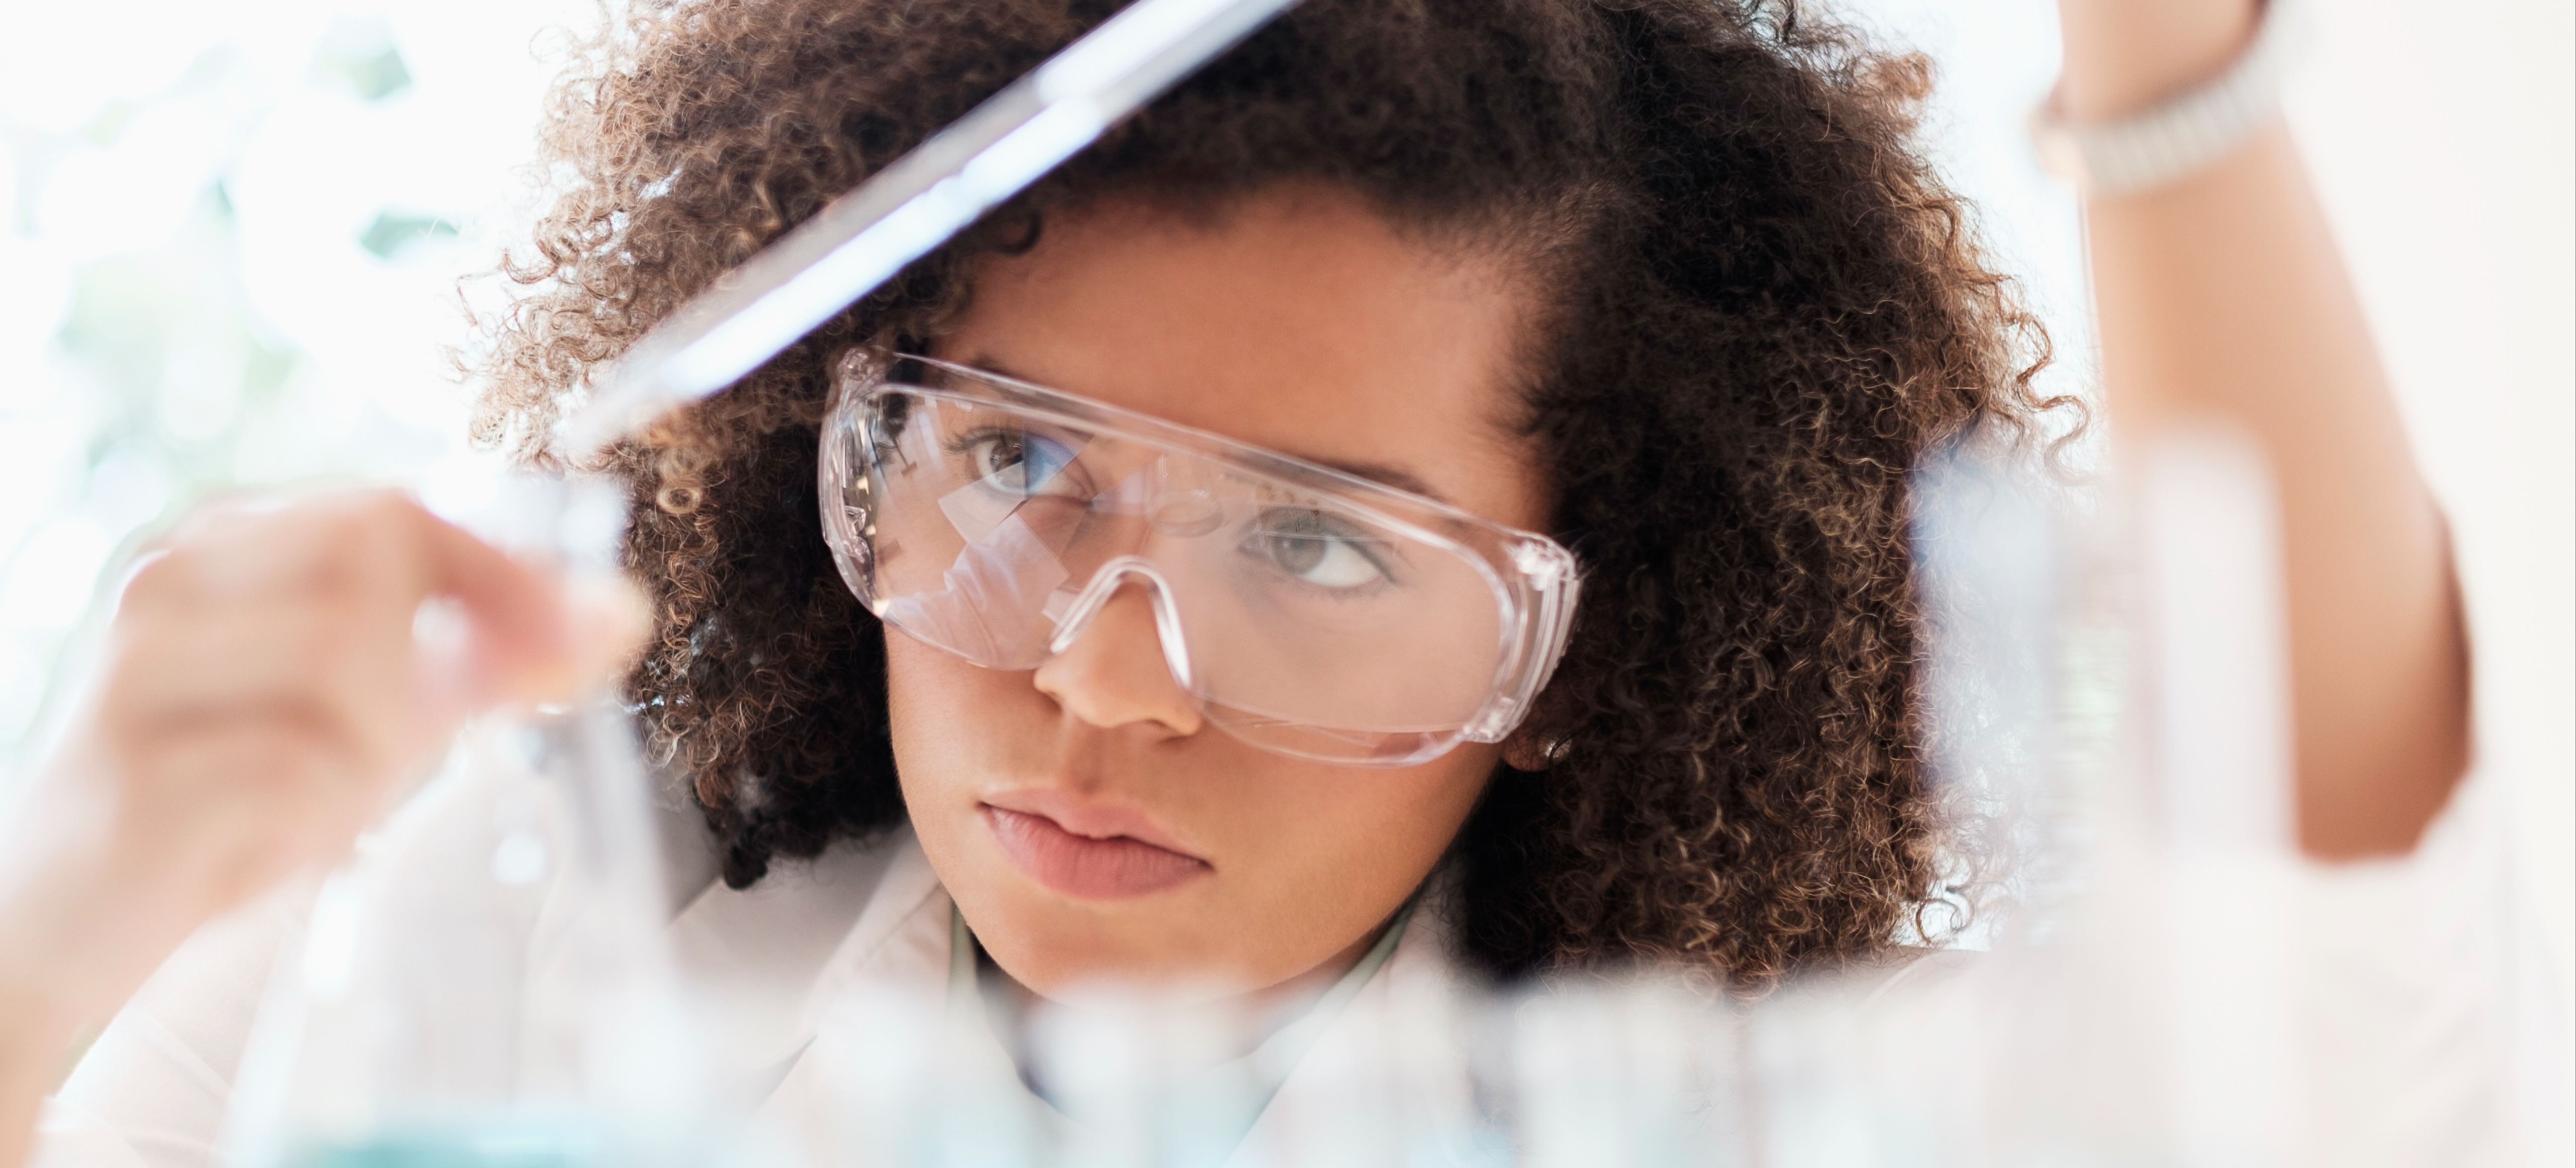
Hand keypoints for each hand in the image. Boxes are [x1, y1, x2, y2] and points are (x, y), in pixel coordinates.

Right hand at [0, 489, 644, 1035]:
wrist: (46, 932)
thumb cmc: (221, 804)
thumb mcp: (362, 716)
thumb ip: (479, 661)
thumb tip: (619, 610)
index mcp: (219, 548)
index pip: (398, 510)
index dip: (509, 571)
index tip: (591, 632)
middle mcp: (167, 587)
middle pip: (379, 560)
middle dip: (437, 665)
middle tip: (407, 751)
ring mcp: (139, 676)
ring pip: (349, 670)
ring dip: (372, 759)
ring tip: (313, 809)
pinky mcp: (136, 777)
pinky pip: (300, 778)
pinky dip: (317, 825)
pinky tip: (264, 851)